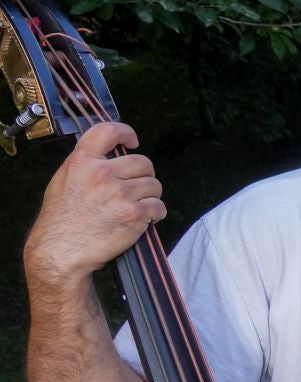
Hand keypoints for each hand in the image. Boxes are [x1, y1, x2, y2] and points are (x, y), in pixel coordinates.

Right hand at [24, 122, 162, 292]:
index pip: (109, 131)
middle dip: (143, 176)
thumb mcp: (64, 180)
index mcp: (82, 161)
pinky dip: (154, 214)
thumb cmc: (62, 219)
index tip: (132, 142)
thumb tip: (110, 155)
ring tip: (133, 206)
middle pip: (143, 163)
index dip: (126, 133)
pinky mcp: (134, 214)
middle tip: (133, 189)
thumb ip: (87, 164)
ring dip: (149, 196)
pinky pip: (159, 206)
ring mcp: (120, 194)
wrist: (61, 251)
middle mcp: (102, 174)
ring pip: (154, 185)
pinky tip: (141, 219)